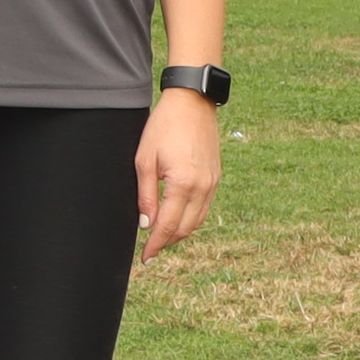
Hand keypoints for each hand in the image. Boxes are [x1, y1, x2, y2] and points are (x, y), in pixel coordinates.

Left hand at [136, 86, 223, 258]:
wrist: (192, 102)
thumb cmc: (163, 127)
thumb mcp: (144, 160)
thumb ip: (145, 195)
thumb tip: (146, 224)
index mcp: (183, 184)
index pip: (168, 226)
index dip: (155, 245)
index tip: (145, 257)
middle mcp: (202, 187)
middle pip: (185, 228)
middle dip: (167, 242)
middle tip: (150, 250)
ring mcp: (212, 183)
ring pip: (197, 221)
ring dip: (180, 233)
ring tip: (161, 238)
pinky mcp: (216, 177)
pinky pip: (204, 208)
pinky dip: (191, 219)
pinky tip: (177, 219)